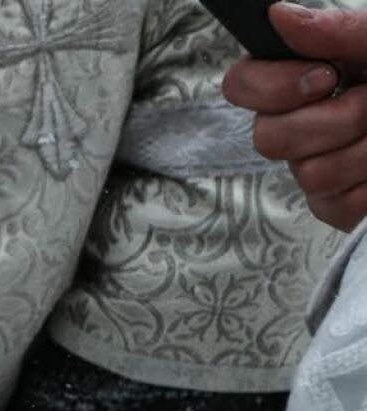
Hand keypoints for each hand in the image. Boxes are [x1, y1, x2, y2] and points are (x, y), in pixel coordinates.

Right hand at [225, 4, 366, 229]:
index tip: (326, 76)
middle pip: (269, 138)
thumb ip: (341, 30)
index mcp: (306, 78)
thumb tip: (281, 15)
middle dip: (335, 120)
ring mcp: (316, 166)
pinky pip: (337, 203)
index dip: (271, 87)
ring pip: (310, 173)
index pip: (242, 85)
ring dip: (366, 151)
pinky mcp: (337, 205)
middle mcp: (301, 124)